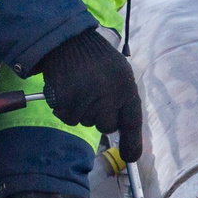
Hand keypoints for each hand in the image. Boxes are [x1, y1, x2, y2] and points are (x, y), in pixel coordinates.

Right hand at [34, 29, 143, 162]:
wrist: (67, 40)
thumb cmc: (96, 60)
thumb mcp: (118, 74)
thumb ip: (122, 102)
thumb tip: (123, 135)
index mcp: (125, 85)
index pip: (132, 121)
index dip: (132, 142)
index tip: (130, 158)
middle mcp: (108, 93)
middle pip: (106, 126)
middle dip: (99, 116)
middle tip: (93, 94)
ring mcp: (86, 97)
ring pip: (85, 122)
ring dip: (81, 110)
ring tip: (79, 86)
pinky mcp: (65, 99)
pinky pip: (67, 118)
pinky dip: (65, 109)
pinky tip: (67, 89)